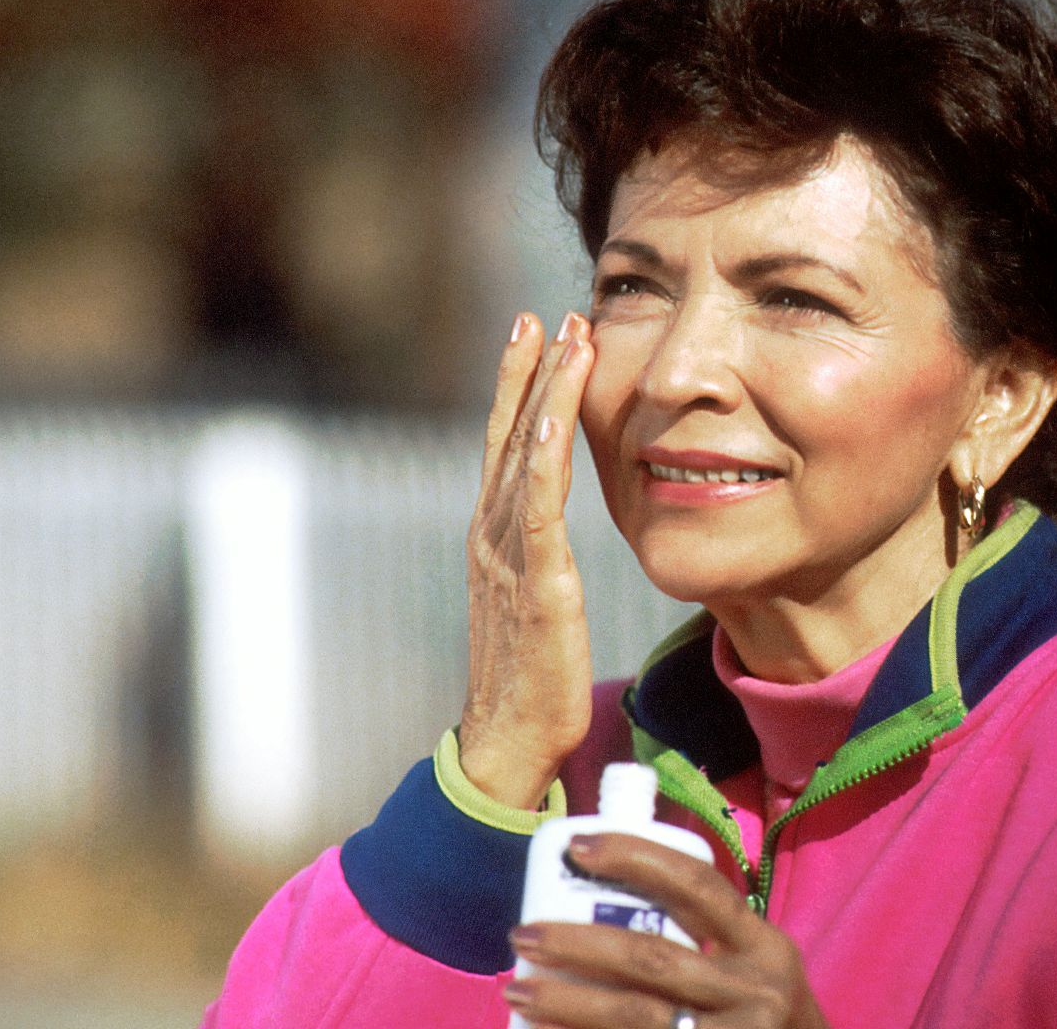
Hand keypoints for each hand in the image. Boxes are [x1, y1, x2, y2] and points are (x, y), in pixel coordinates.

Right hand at [460, 312, 597, 808]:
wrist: (507, 744)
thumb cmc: (530, 681)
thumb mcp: (538, 603)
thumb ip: (542, 562)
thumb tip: (557, 538)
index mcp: (494, 539)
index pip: (506, 447)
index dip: (519, 389)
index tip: (535, 336)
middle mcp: (492, 536)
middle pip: (508, 436)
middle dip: (528, 372)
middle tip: (547, 313)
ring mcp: (507, 556)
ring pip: (523, 454)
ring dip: (545, 391)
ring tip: (565, 336)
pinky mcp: (536, 582)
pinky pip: (537, 505)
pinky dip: (544, 453)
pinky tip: (558, 413)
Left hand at [504, 833, 829, 1028]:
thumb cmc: (762, 1018)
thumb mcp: (755, 968)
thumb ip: (707, 935)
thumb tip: (607, 894)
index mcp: (765, 947)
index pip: (699, 885)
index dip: (637, 858)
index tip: (578, 847)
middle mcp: (755, 992)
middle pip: (653, 958)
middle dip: (578, 942)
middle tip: (523, 933)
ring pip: (635, 1016)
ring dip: (566, 1001)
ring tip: (518, 987)